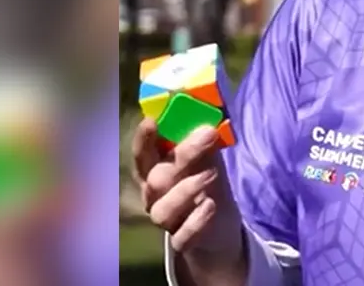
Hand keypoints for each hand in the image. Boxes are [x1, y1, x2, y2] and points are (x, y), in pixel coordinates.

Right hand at [132, 119, 244, 266]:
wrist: (220, 226)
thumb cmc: (208, 184)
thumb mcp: (208, 160)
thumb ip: (204, 143)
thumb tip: (207, 122)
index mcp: (156, 171)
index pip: (143, 155)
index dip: (143, 140)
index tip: (151, 121)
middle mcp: (155, 196)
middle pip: (156, 178)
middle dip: (182, 155)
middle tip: (207, 136)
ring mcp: (166, 221)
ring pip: (162, 210)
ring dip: (186, 190)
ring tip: (211, 175)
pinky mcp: (182, 242)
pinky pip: (181, 237)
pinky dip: (195, 222)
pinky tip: (210, 206)